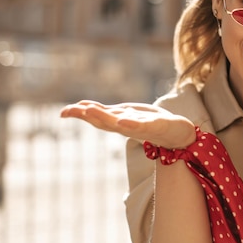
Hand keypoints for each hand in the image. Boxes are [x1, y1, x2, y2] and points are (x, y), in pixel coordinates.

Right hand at [60, 100, 195, 148]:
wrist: (180, 135)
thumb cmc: (151, 123)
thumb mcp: (125, 115)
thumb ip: (106, 113)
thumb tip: (81, 107)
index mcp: (120, 122)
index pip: (97, 118)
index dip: (80, 114)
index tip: (62, 112)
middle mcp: (128, 126)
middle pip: (106, 121)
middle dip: (89, 115)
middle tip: (72, 110)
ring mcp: (143, 126)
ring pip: (121, 124)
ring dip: (106, 119)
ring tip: (90, 111)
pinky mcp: (158, 126)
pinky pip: (144, 126)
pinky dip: (132, 125)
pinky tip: (123, 122)